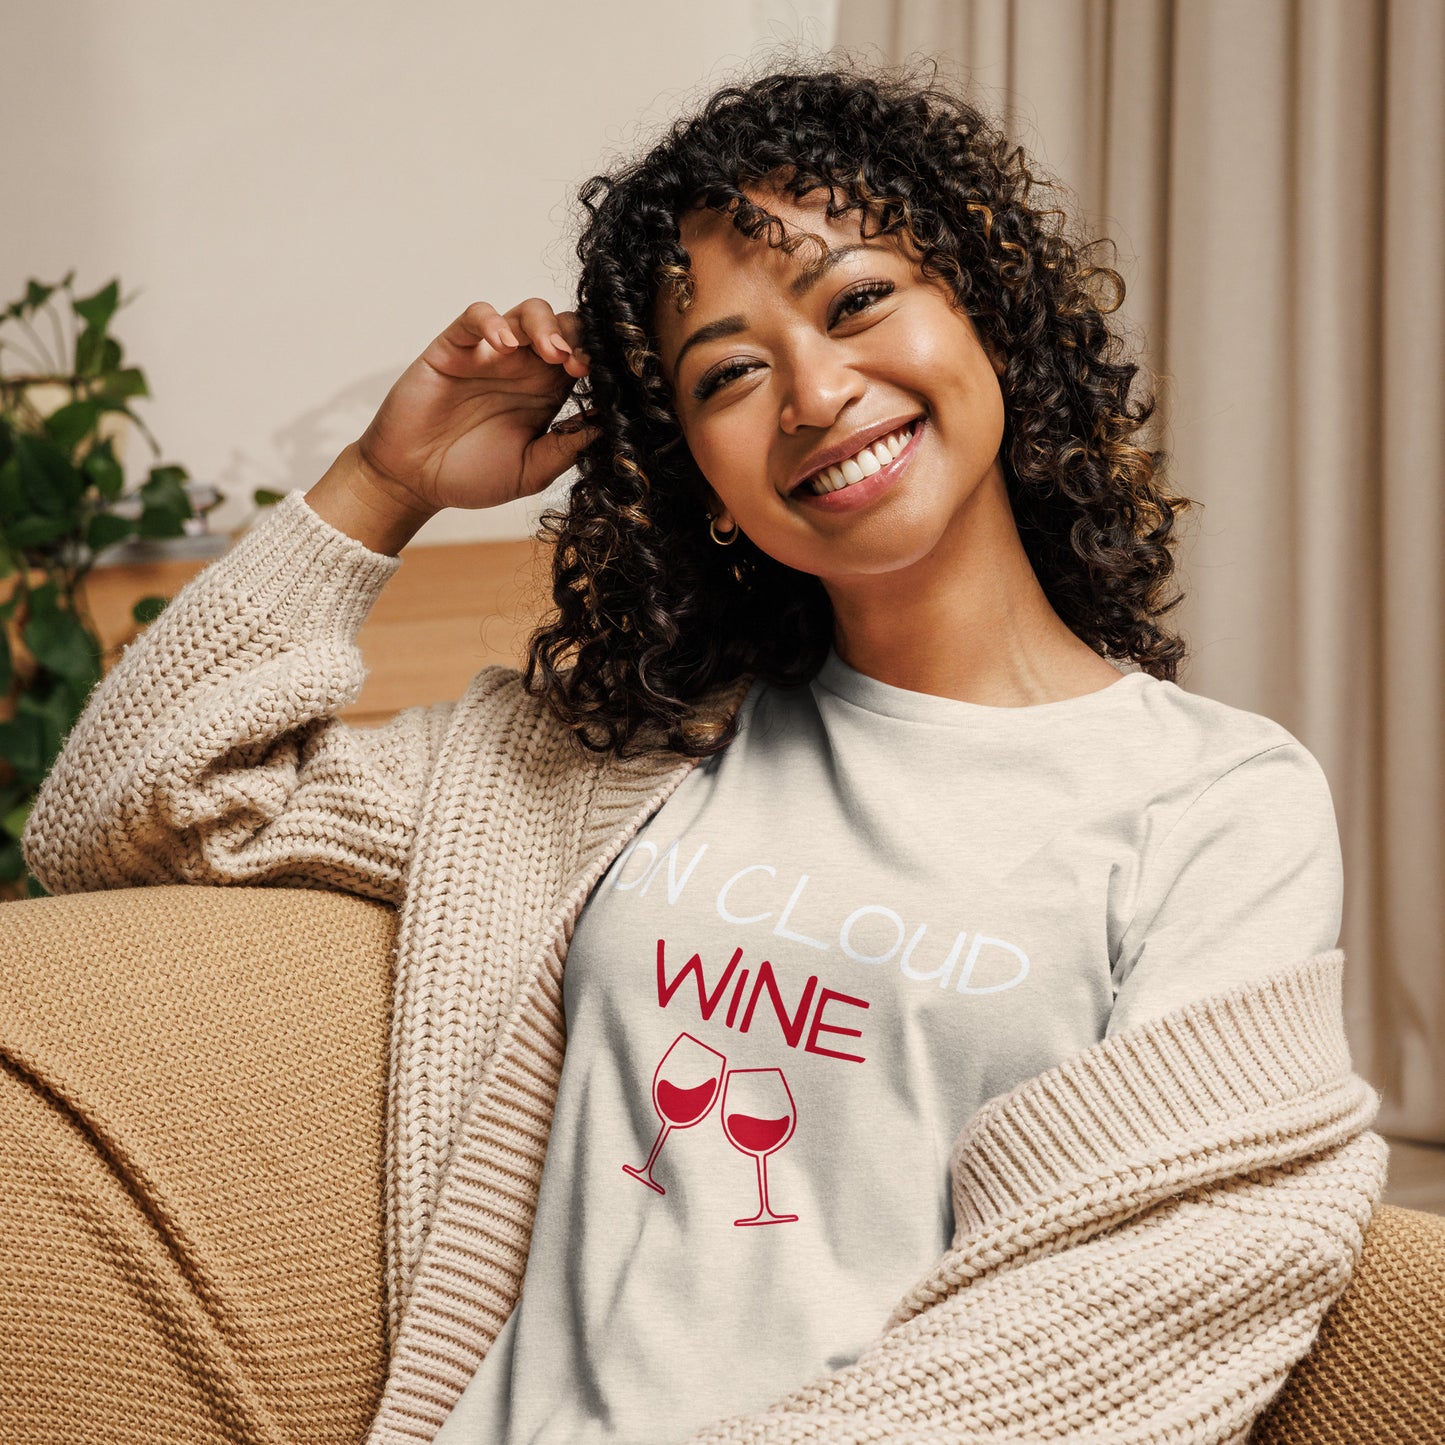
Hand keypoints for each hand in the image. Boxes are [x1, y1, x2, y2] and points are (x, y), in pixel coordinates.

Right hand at [354, 299, 596, 513]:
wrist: (414, 481)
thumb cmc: (471, 476)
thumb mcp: (531, 472)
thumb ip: (565, 449)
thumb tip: (607, 427)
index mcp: (546, 393)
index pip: (582, 358)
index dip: (596, 361)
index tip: (601, 380)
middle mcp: (523, 368)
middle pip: (563, 326)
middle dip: (577, 337)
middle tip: (578, 364)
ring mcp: (489, 354)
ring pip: (527, 312)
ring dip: (545, 325)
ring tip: (551, 352)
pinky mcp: (454, 347)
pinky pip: (476, 316)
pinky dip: (493, 321)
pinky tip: (503, 345)